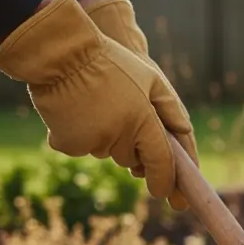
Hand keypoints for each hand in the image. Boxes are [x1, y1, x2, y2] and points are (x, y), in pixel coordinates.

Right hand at [83, 0, 198, 208]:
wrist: (59, 53)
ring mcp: (92, 142)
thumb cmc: (110, 62)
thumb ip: (170, 108)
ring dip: (108, 138)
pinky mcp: (68, 144)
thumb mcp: (150, 78)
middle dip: (133, 147)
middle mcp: (119, 137)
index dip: (164, 180)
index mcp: (143, 122)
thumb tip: (184, 134)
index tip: (163, 191)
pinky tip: (78, 112)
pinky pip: (82, 147)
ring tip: (98, 106)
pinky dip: (82, 136)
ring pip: (107, 152)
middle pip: (132, 160)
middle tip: (124, 118)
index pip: (161, 162)